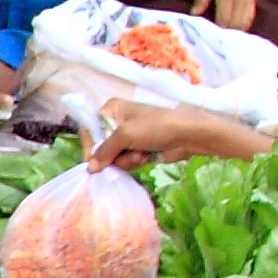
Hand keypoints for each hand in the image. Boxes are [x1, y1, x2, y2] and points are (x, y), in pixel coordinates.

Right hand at [88, 96, 265, 169]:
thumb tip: (90, 167)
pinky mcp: (138, 148)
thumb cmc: (156, 127)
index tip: (93, 162)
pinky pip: (125, 161)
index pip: (90, 129)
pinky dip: (133, 162)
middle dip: (112, 155)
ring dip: (125, 160)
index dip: (90, 146)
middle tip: (125, 155)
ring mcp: (129, 136)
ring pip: (113, 157)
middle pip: (100, 146)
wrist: (188, 135)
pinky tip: (145, 157)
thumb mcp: (125, 135)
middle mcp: (118, 121)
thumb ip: (104, 151)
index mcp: (112, 109)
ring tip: (140, 155)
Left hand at [195, 0, 264, 31]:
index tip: (209, 35)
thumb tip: (194, 14)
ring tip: (224, 35)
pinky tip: (235, 28)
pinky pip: (250, 15)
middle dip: (226, 32)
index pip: (224, 19)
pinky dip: (243, 24)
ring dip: (235, 30)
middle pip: (235, 23)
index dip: (217, 30)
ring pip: (244, 21)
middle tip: (215, 38)